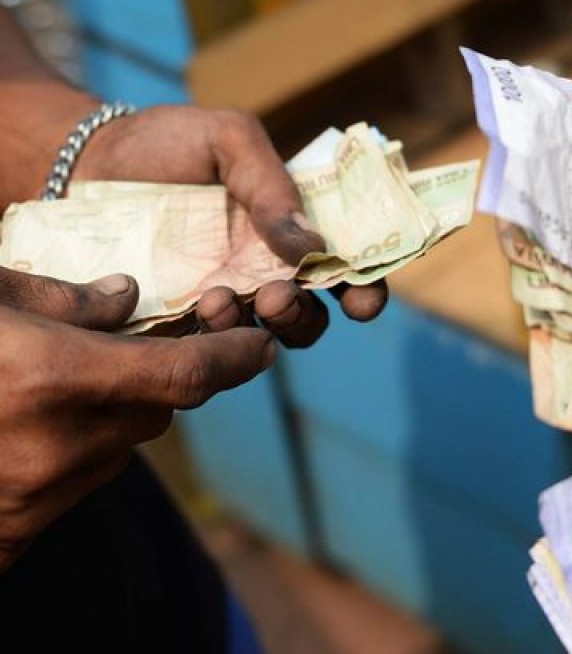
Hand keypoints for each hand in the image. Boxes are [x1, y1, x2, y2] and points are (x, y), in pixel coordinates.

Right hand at [0, 266, 273, 569]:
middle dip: (163, 374)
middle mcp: (60, 444)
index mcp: (55, 379)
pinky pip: (82, 476)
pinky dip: (80, 443)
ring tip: (62, 377)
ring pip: (122, 443)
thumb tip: (128, 298)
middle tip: (143, 344)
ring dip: (115, 409)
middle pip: (160, 409)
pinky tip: (31, 417)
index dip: (237, 358)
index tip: (262, 343)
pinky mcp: (21, 525)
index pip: (191, 376)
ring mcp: (40, 493)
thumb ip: (58, 296)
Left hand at [72, 105, 388, 344]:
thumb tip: (313, 243)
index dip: (367, 289)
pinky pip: (212, 347)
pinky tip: (200, 307)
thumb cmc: (168, 142)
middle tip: (278, 297)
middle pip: (314, 315)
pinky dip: (217, 337)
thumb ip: (272, 184)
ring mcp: (228, 298)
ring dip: (260, 329)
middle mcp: (270, 271)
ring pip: (268, 339)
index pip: (348, 268)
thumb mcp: (229, 139)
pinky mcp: (182, 319)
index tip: (362, 301)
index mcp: (295, 229)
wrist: (86, 161)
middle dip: (306, 316)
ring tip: (222, 300)